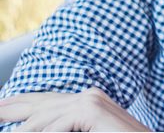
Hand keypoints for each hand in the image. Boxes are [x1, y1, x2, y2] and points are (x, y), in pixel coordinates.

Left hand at [0, 89, 147, 130]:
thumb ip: (69, 129)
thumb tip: (42, 130)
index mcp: (90, 101)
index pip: (47, 102)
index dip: (21, 105)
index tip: (1, 109)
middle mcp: (91, 95)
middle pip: (40, 104)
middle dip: (12, 108)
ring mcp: (92, 100)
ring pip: (43, 119)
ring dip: (23, 131)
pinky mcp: (92, 110)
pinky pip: (56, 126)